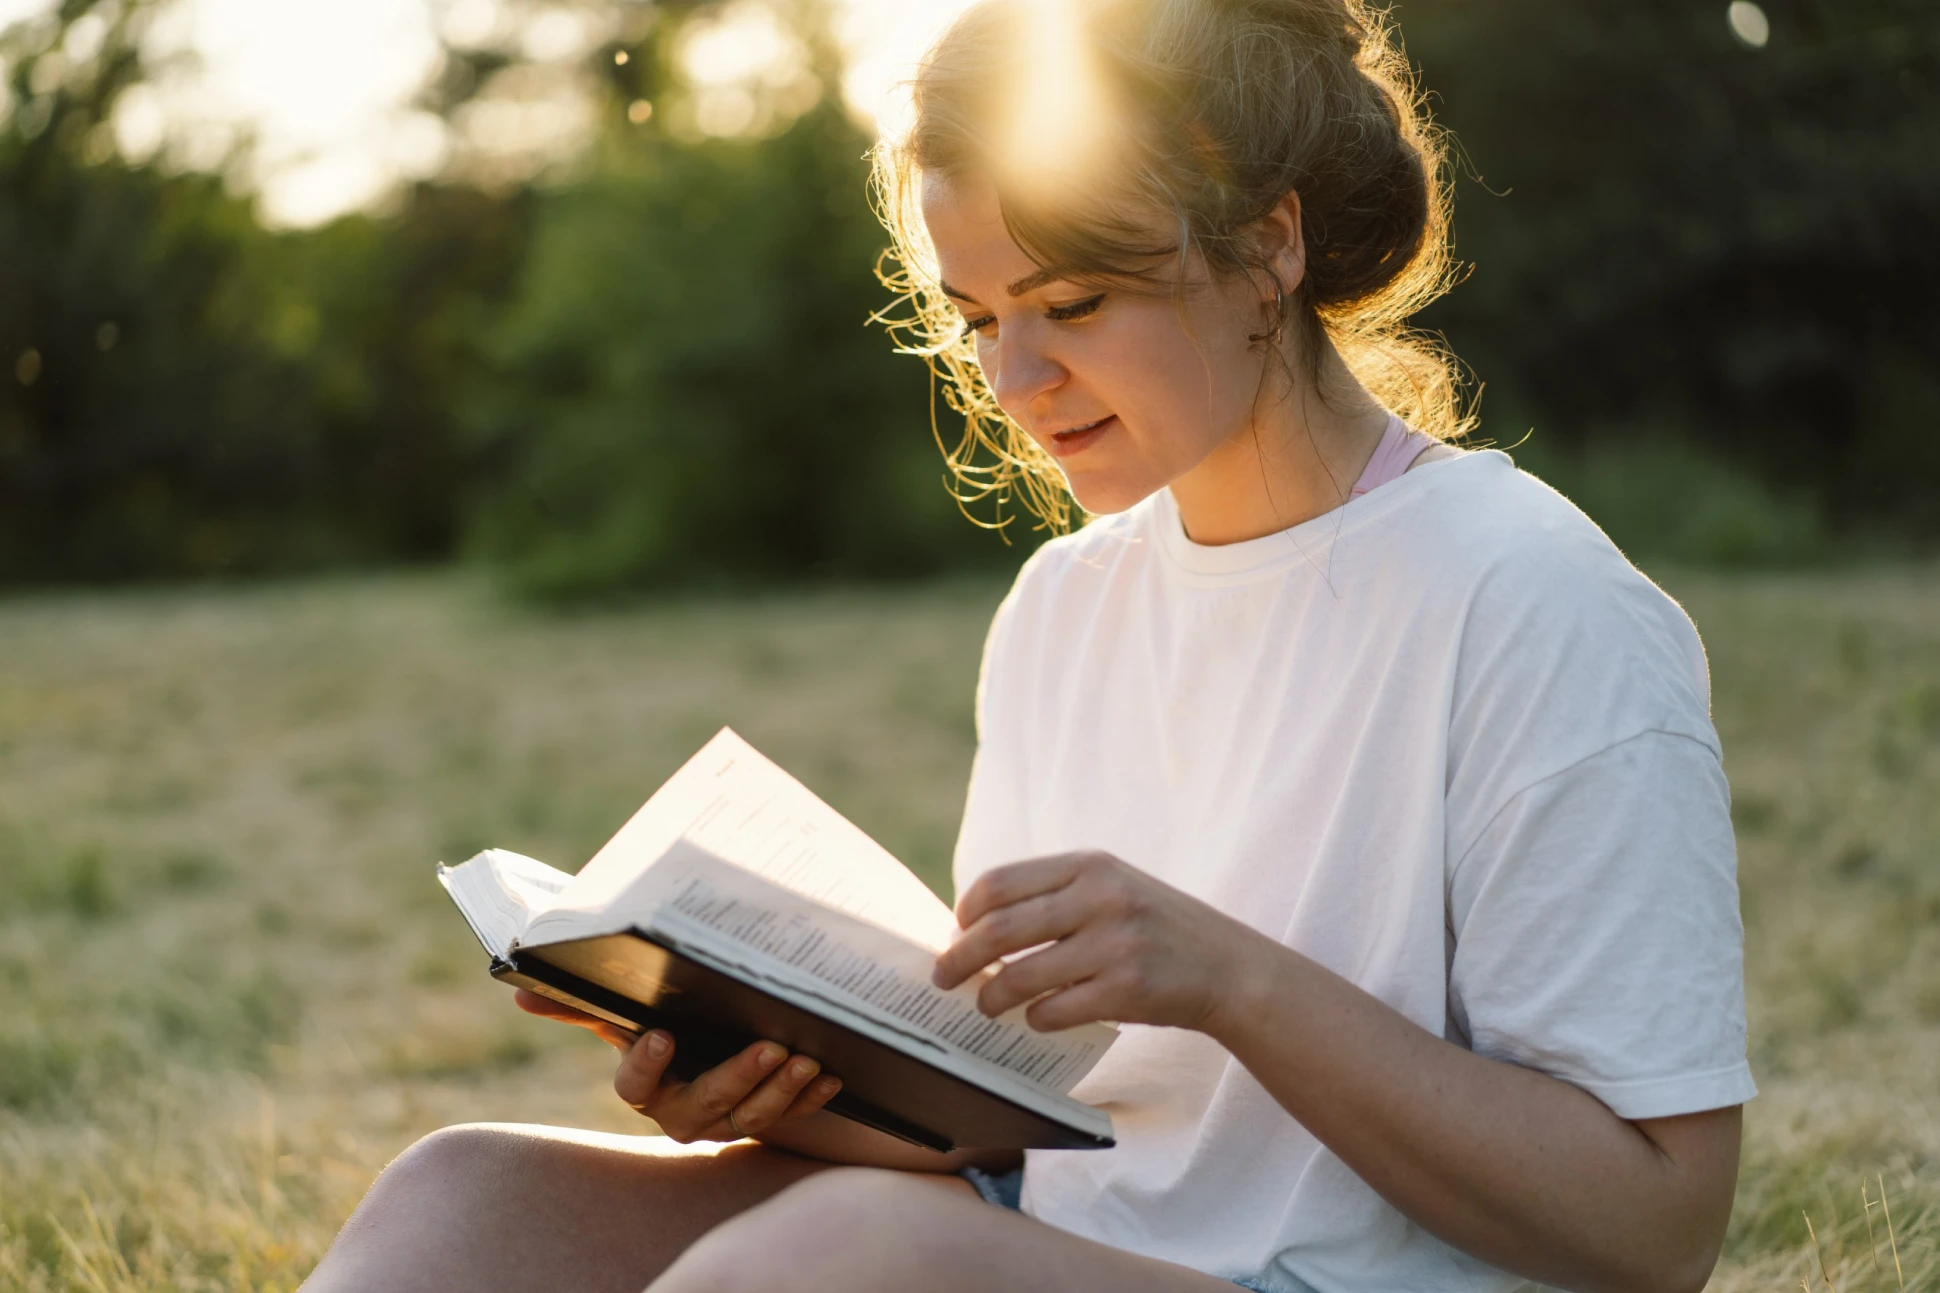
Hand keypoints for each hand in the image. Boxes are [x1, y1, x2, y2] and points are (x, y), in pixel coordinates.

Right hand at [512, 989, 842, 1141]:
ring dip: (781, 1092)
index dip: (645, 1066)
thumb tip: (521, 989)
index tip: (661, 1034)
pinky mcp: (765, 1119)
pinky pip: (789, 1118)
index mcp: (644, 1085)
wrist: (707, 1048)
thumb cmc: (660, 1023)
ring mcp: (725, 1122)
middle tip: (769, 1046)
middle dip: (737, 1078)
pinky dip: (810, 1098)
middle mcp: (682, 1112)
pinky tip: (831, 1075)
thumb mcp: (623, 1013)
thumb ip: (579, 1004)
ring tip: (806, 1059)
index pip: (634, 1088)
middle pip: (704, 1106)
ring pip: (751, 1118)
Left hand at [930, 850, 1265, 1033]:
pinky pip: (1053, 1011)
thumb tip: (974, 928)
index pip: (999, 883)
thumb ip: (1055, 896)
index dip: (966, 912)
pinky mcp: (1127, 991)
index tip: (956, 933)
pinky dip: (1035, 1019)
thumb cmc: (1156, 928)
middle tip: (943, 978)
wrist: (1229, 967)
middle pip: (998, 929)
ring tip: (986, 1006)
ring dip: (991, 998)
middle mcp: (1100, 897)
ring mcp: (1115, 944)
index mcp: (1090, 865)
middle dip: (959, 958)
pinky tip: (1037, 1019)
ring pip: (1019, 977)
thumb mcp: (1112, 887)